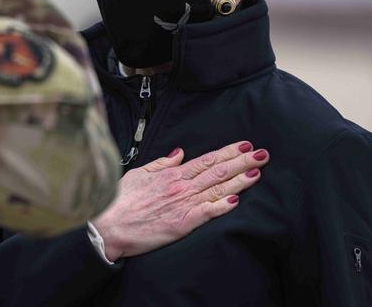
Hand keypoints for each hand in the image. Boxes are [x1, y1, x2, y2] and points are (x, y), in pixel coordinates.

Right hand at [92, 142, 268, 260]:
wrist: (109, 224)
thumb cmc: (120, 200)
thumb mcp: (139, 173)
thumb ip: (162, 164)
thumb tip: (179, 153)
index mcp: (171, 174)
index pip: (206, 160)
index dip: (228, 152)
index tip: (245, 146)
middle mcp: (180, 186)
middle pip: (217, 172)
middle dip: (241, 162)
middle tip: (262, 154)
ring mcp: (182, 204)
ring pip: (217, 189)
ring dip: (239, 180)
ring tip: (257, 172)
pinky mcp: (181, 223)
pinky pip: (206, 212)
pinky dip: (222, 205)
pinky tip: (238, 200)